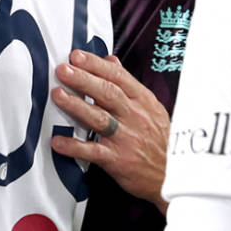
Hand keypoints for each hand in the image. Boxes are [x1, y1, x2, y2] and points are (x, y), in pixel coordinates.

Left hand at [50, 50, 170, 212]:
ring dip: (76, 105)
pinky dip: (74, 147)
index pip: (118, 77)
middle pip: (107, 93)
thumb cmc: (160, 139)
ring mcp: (126, 138)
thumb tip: (111, 61)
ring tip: (58, 95)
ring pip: (99, 118)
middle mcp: (134, 116)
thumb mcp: (151, 107)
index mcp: (142, 101)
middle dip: (83, 79)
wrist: (172, 174)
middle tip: (64, 69)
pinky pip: (93, 152)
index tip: (77, 56)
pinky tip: (58, 141)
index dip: (96, 65)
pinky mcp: (118, 160)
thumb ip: (128, 84)